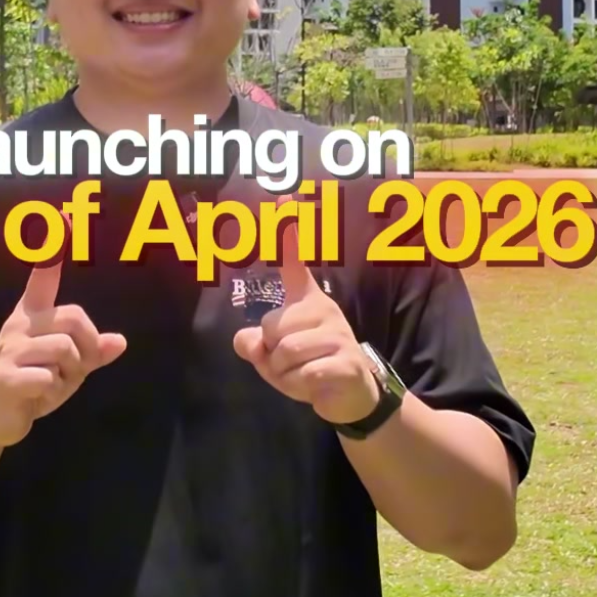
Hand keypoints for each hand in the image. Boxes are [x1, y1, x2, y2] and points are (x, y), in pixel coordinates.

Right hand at [0, 233, 126, 449]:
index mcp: (32, 315)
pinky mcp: (6, 377)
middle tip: (76, 370)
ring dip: (69, 376)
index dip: (54, 248)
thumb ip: (92, 352)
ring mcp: (10, 349)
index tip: (64, 216)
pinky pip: (49, 378)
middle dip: (87, 348)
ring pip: (66, 350)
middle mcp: (20, 325)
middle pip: (74, 318)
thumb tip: (121, 342)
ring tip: (52, 385)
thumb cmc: (32, 383)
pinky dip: (53, 393)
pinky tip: (39, 398)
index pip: (44, 276)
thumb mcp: (68, 367)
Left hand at [233, 221, 378, 429]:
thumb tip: (245, 340)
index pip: (295, 263)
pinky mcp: (346, 362)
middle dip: (271, 355)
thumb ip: (256, 346)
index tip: (284, 199)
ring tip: (300, 376)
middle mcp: (324, 310)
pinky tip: (315, 385)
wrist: (352, 397)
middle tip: (289, 365)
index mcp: (307, 302)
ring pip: (286, 352)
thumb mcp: (275, 358)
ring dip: (284, 375)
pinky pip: (304, 374)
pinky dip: (300, 387)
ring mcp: (338, 335)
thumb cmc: (311, 367)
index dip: (288, 232)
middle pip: (273, 326)